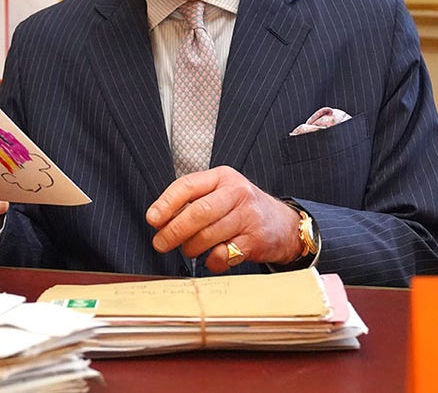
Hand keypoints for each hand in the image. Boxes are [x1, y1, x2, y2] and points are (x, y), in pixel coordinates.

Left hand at [145, 166, 302, 272]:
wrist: (285, 224)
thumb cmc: (242, 209)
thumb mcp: (221, 193)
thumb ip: (193, 201)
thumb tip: (159, 220)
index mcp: (222, 177)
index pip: (187, 186)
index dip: (165, 203)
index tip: (152, 219)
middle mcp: (237, 193)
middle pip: (198, 212)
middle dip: (173, 231)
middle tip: (160, 243)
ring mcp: (248, 217)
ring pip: (208, 235)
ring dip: (191, 247)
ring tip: (189, 250)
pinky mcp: (255, 241)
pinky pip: (224, 255)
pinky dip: (211, 260)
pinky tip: (212, 257)